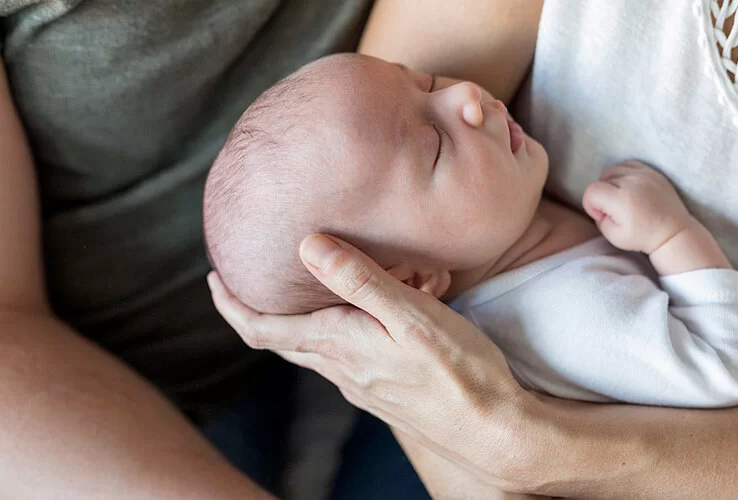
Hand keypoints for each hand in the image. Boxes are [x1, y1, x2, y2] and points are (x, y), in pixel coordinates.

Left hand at [207, 234, 530, 486]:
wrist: (491, 429)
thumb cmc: (458, 371)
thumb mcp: (411, 315)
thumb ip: (359, 281)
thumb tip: (307, 245)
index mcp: (339, 345)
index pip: (262, 328)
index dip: (231, 304)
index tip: (214, 277)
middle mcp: (340, 369)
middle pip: (279, 341)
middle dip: (253, 311)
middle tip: (242, 281)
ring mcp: (360, 384)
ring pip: (310, 349)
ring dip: (293, 321)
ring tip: (300, 290)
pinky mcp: (381, 391)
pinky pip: (340, 358)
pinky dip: (331, 332)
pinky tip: (353, 319)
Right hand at [582, 161, 692, 253]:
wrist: (672, 232)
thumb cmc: (642, 237)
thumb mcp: (612, 236)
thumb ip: (599, 218)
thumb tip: (598, 204)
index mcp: (622, 200)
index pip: (591, 190)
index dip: (590, 204)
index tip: (601, 215)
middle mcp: (633, 182)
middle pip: (601, 179)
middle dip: (601, 195)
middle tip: (613, 210)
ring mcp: (644, 174)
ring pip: (612, 170)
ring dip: (610, 184)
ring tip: (620, 199)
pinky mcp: (652, 172)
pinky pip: (627, 165)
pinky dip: (622, 175)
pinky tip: (628, 189)